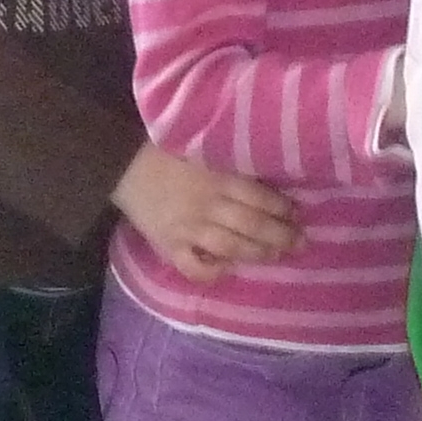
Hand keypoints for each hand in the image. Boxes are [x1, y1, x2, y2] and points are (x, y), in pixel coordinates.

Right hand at [110, 141, 301, 280]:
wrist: (120, 164)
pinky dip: (212, 271)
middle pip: (252, 225)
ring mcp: (188, 229)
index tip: (297, 213)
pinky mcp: (169, 246)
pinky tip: (226, 269)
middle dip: (281, 236)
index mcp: (217, 178)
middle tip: (301, 242)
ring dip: (258, 253)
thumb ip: (231, 165)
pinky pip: (194, 266)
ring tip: (276, 255)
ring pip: (231, 247)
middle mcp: (207, 206)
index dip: (282, 208)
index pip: (259, 197)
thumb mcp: (204, 149)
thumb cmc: (166, 151)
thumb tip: (267, 181)